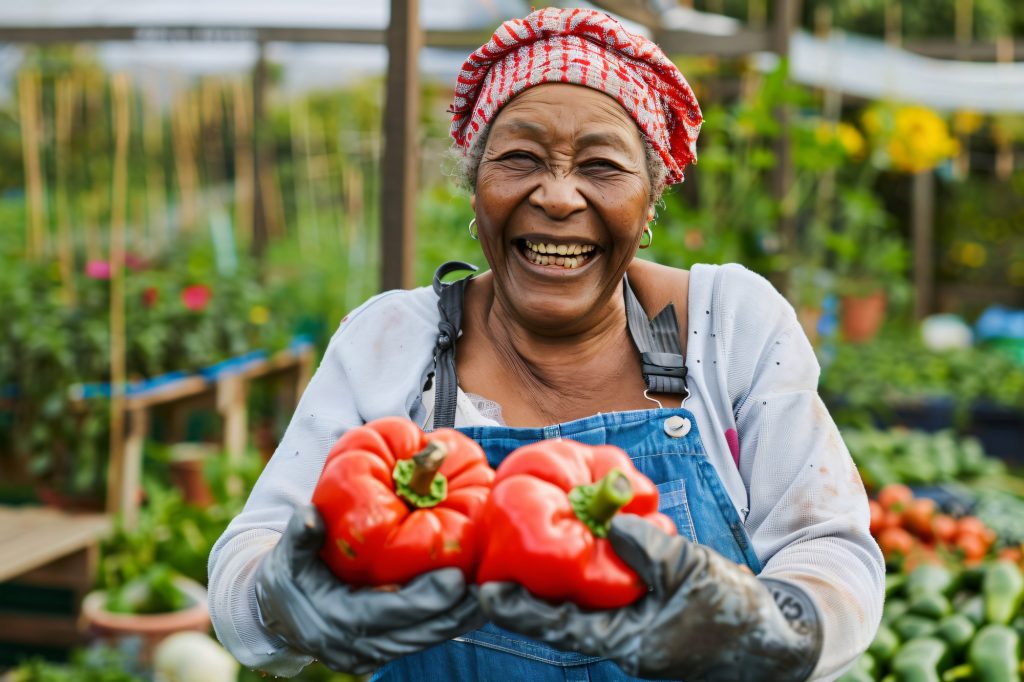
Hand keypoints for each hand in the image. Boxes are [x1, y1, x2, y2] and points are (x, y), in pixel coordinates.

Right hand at [255, 505, 484, 673]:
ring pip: (424, 640)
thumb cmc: (287, 575)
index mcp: (336, 621)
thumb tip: (310, 514)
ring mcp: (370, 655)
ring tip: (491, 595)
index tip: (457, 576)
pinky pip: (421, 640)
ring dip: (459, 620)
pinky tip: (472, 603)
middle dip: (456, 612)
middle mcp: (356, 646)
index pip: (389, 612)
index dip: (425, 598)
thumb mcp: (287, 554)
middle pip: (417, 632)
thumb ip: (300, 535)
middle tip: (490, 586)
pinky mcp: (382, 653)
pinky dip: (447, 622)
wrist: (276, 615)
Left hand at [479, 515, 821, 681]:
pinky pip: (595, 594)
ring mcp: (625, 628)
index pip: (559, 627)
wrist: (769, 637)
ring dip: (542, 581)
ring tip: (505, 551)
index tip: (484, 589)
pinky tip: (562, 545)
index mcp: (627, 642)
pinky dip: (576, 572)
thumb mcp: (695, 573)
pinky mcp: (635, 613)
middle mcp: (617, 639)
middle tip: (478, 566)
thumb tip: (614, 522)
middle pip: (554, 617)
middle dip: (518, 593)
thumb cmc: (735, 610)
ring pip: (571, 605)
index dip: (519, 608)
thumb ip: (652, 550)